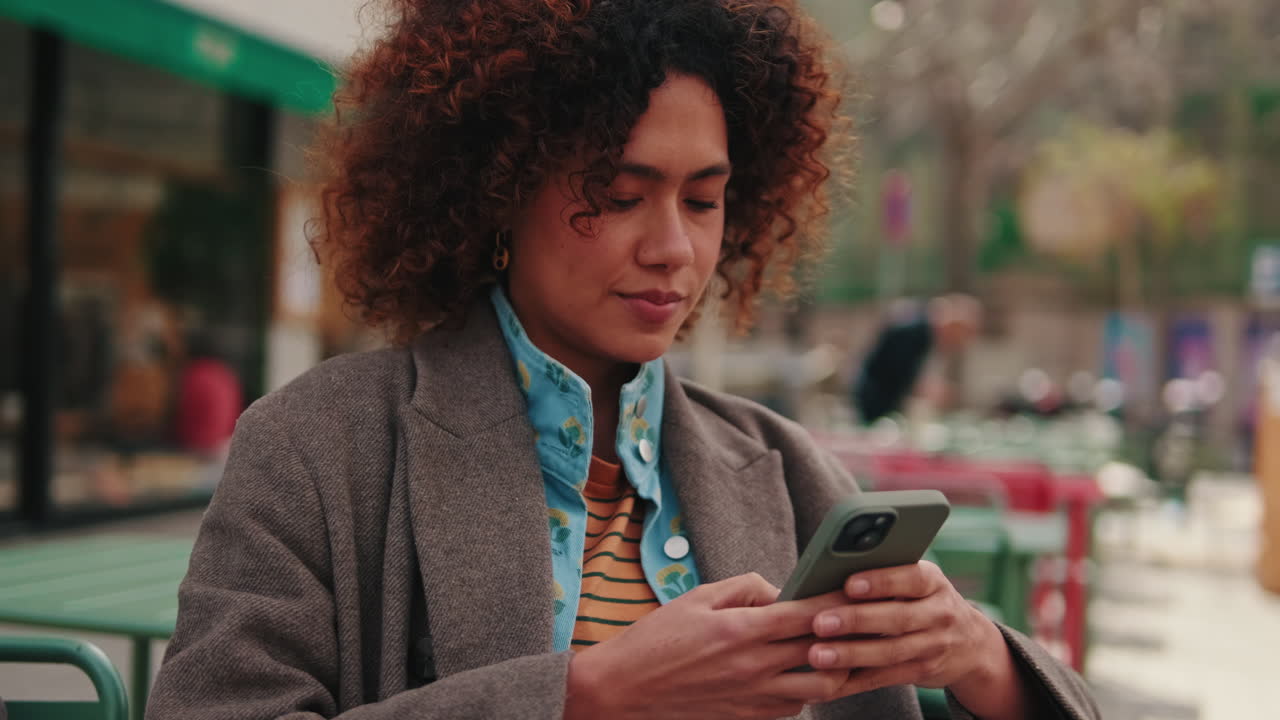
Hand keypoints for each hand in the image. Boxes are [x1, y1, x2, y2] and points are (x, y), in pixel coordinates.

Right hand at [564, 573, 850, 719]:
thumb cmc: (657, 638)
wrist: (623, 690)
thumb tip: (782, 591)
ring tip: (838, 649)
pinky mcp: (748, 717)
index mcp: (742, 630)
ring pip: (819, 688)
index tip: (859, 588)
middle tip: (861, 619)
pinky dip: (807, 688)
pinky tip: (802, 672)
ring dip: (834, 667)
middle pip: (825, 653)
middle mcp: (754, 667)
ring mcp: (754, 698)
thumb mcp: (698, 597)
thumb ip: (746, 588)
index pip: (809, 613)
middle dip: (848, 634)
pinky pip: (795, 707)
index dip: (839, 599)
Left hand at [803, 561, 1031, 719]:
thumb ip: (886, 575)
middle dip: (856, 620)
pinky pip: (884, 678)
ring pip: (890, 652)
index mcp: (933, 582)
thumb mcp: (917, 582)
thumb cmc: (924, 600)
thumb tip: (830, 570)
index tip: (850, 584)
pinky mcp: (921, 672)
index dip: (881, 581)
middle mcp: (938, 614)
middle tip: (820, 622)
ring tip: (818, 655)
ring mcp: (933, 646)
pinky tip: (825, 684)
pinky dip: (853, 683)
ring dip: (851, 655)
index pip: (911, 578)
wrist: (971, 643)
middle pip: (897, 618)